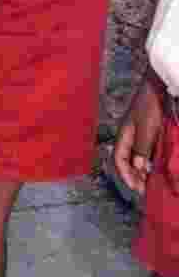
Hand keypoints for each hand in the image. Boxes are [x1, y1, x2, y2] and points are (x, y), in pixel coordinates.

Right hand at [114, 73, 164, 195]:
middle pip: (126, 160)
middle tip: (143, 188)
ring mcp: (137, 134)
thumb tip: (138, 167)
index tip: (136, 187)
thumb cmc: (149, 106)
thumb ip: (141, 149)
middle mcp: (128, 136)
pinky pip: (144, 151)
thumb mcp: (146, 130)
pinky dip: (148, 161)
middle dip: (133, 175)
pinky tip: (154, 166)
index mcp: (123, 135)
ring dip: (140, 169)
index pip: (119, 160)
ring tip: (149, 181)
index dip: (125, 175)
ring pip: (136, 157)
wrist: (157, 88)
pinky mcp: (147, 132)